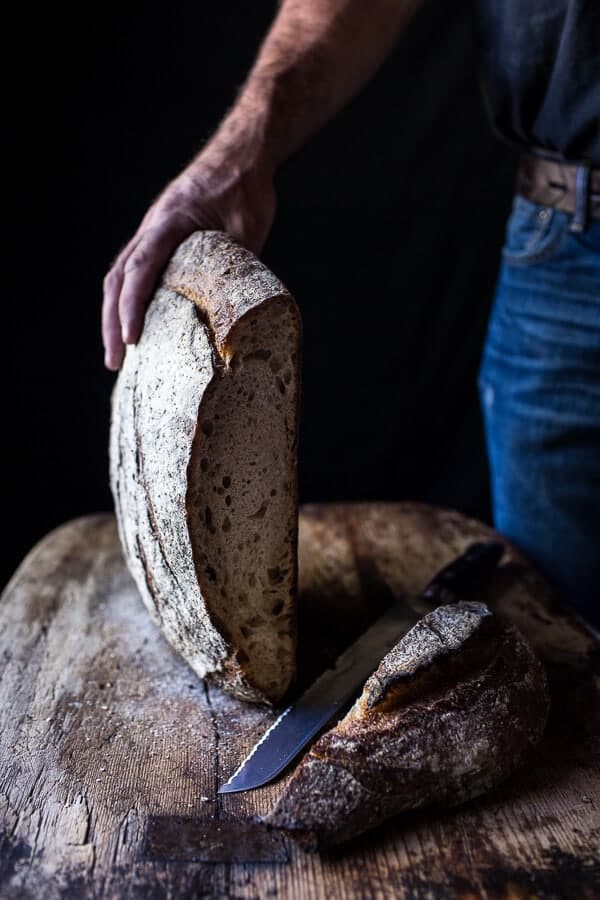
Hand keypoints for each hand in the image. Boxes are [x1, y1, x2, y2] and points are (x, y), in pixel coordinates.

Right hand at [102, 153, 275, 369]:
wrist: (240, 155)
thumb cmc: (245, 187)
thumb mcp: (248, 230)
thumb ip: (237, 269)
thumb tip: (238, 317)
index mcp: (169, 221)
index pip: (141, 267)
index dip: (132, 305)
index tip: (131, 338)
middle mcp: (152, 227)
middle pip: (117, 279)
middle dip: (112, 322)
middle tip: (115, 360)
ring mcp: (152, 233)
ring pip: (120, 277)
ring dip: (114, 315)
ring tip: (118, 355)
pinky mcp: (160, 241)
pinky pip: (135, 273)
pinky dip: (130, 302)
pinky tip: (136, 328)